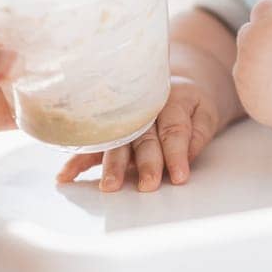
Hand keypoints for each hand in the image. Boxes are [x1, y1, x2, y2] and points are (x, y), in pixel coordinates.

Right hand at [55, 77, 222, 191]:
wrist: (174, 84)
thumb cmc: (191, 103)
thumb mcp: (205, 112)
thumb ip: (198, 134)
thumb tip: (185, 157)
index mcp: (171, 102)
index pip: (173, 130)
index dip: (176, 154)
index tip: (180, 177)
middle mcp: (142, 111)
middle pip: (143, 138)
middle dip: (145, 163)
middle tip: (147, 185)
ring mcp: (122, 121)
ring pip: (117, 144)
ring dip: (112, 166)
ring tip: (109, 186)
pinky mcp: (108, 133)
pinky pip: (92, 146)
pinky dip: (78, 161)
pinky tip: (66, 176)